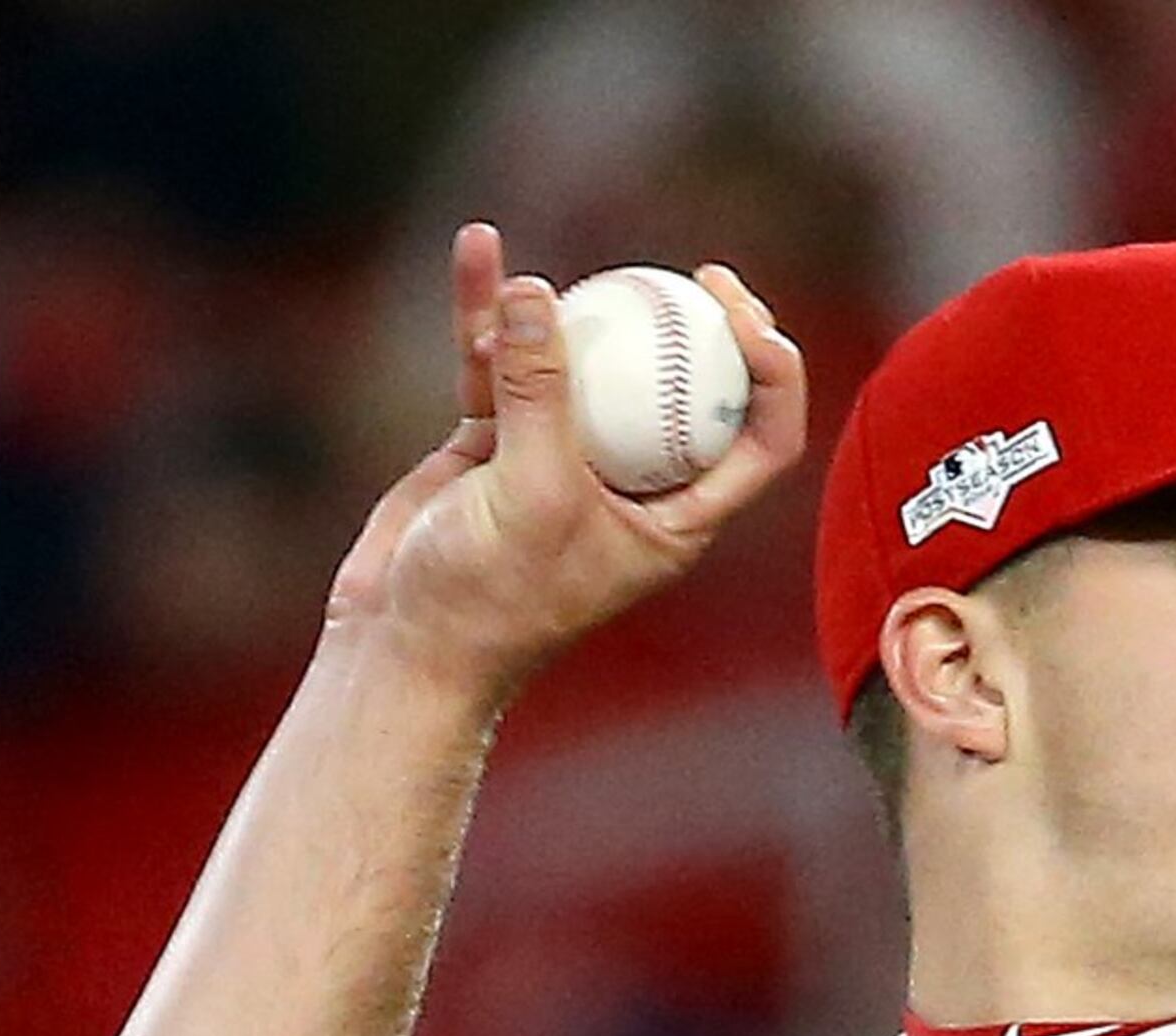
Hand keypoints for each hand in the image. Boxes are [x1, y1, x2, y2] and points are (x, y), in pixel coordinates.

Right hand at [326, 223, 808, 701]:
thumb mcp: (531, 491)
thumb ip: (539, 392)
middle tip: (698, 276)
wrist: (403, 642)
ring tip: (547, 267)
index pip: (760, 443)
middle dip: (702, 331)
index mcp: (678, 519)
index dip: (772, 379)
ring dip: (573, 311)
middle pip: (689, 392)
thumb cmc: (489, 597)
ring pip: (585, 367)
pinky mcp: (497, 443)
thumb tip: (540, 291)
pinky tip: (480, 253)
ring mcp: (564, 460)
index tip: (745, 321)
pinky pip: (503, 363)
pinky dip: (490, 314)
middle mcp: (633, 486)